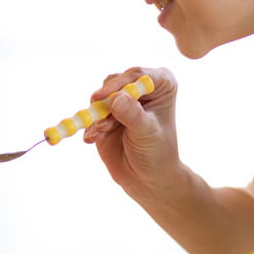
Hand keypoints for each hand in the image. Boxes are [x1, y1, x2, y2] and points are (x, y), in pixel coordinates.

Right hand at [82, 67, 183, 201]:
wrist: (145, 178)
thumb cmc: (156, 154)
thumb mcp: (147, 133)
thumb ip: (132, 115)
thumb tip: (115, 97)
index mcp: (161, 85)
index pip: (138, 75)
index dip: (119, 83)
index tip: (102, 97)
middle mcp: (141, 87)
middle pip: (115, 82)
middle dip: (106, 102)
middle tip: (103, 123)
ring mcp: (123, 99)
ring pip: (100, 96)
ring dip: (98, 115)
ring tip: (103, 133)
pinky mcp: (106, 112)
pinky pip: (91, 111)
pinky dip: (91, 125)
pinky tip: (96, 139)